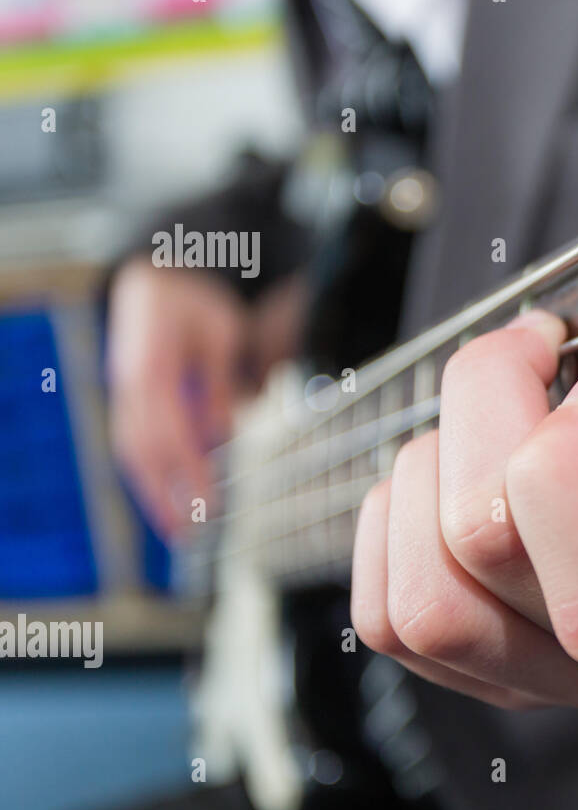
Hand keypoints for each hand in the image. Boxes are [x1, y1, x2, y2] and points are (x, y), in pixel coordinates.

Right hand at [107, 258, 301, 536]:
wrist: (159, 276)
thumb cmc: (198, 304)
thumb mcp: (222, 333)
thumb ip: (219, 384)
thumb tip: (219, 435)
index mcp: (153, 366)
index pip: (170, 432)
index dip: (188, 472)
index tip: (208, 503)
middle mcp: (130, 383)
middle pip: (143, 449)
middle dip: (165, 494)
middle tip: (190, 533)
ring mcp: (122, 390)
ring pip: (130, 450)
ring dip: (150, 492)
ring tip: (175, 528)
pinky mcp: (125, 397)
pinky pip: (131, 442)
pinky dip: (147, 473)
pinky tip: (165, 498)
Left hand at [350, 93, 577, 708]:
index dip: (573, 465)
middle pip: (490, 552)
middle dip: (485, 409)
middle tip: (535, 349)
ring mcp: (567, 680)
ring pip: (430, 596)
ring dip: (429, 466)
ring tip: (492, 415)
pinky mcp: (493, 674)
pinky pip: (389, 620)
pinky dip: (391, 521)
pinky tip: (447, 469)